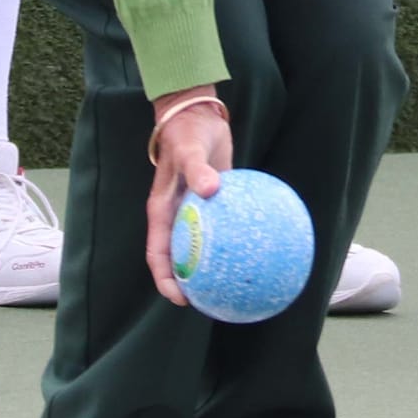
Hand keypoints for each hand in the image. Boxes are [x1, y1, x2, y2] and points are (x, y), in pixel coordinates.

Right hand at [145, 89, 230, 307]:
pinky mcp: (214, 202)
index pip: (158, 254)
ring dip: (213, 266)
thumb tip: (210, 189)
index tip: (180, 298)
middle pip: (180, 258)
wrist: (197, 115)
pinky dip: (235, 239)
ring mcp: (195, 211)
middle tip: (210, 302)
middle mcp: (177, 216)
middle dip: (190, 283)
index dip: (165, 279)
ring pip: (202, 246)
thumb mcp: (189, 149)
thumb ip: (197, 169)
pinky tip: (259, 248)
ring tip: (235, 285)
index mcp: (162, 211)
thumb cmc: (187, 133)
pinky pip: (224, 227)